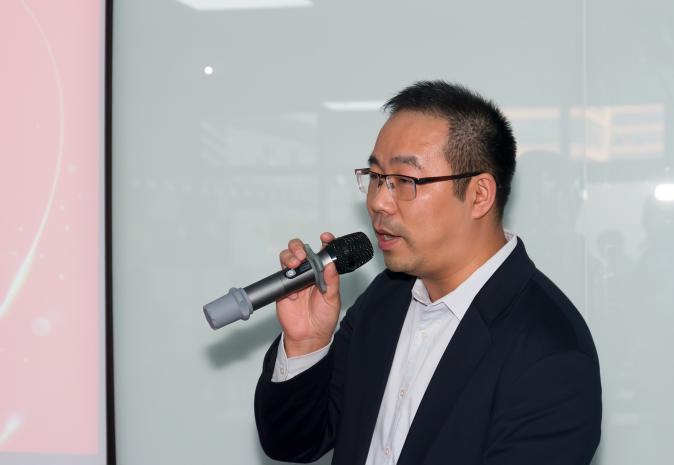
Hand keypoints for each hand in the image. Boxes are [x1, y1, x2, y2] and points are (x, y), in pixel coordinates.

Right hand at [276, 232, 340, 356]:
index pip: (322, 251)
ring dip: (290, 256)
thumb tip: (330, 264)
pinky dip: (286, 276)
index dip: (324, 241)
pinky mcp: (284, 287)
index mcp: (322, 272)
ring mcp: (294, 278)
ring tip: (295, 264)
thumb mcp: (333, 299)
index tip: (326, 238)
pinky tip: (293, 288)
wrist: (309, 336)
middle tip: (303, 255)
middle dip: (299, 247)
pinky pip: (281, 275)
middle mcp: (308, 272)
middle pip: (300, 249)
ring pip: (287, 257)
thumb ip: (332, 281)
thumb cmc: (324, 318)